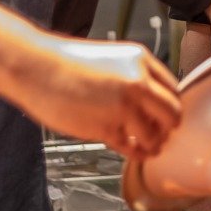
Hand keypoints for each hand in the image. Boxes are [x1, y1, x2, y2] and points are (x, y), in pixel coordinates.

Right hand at [32, 36, 180, 158]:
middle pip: (172, 114)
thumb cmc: (67, 63)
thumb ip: (134, 75)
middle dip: (169, 127)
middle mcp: (137, 82)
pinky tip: (134, 151)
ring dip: (153, 143)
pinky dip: (135, 152)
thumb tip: (151, 101)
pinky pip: (130, 147)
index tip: (167, 115)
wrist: (36, 68)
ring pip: (154, 135)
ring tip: (148, 146)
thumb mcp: (112, 58)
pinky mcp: (105, 127)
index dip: (170, 105)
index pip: (174, 89)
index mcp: (140, 60)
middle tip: (163, 133)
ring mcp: (122, 106)